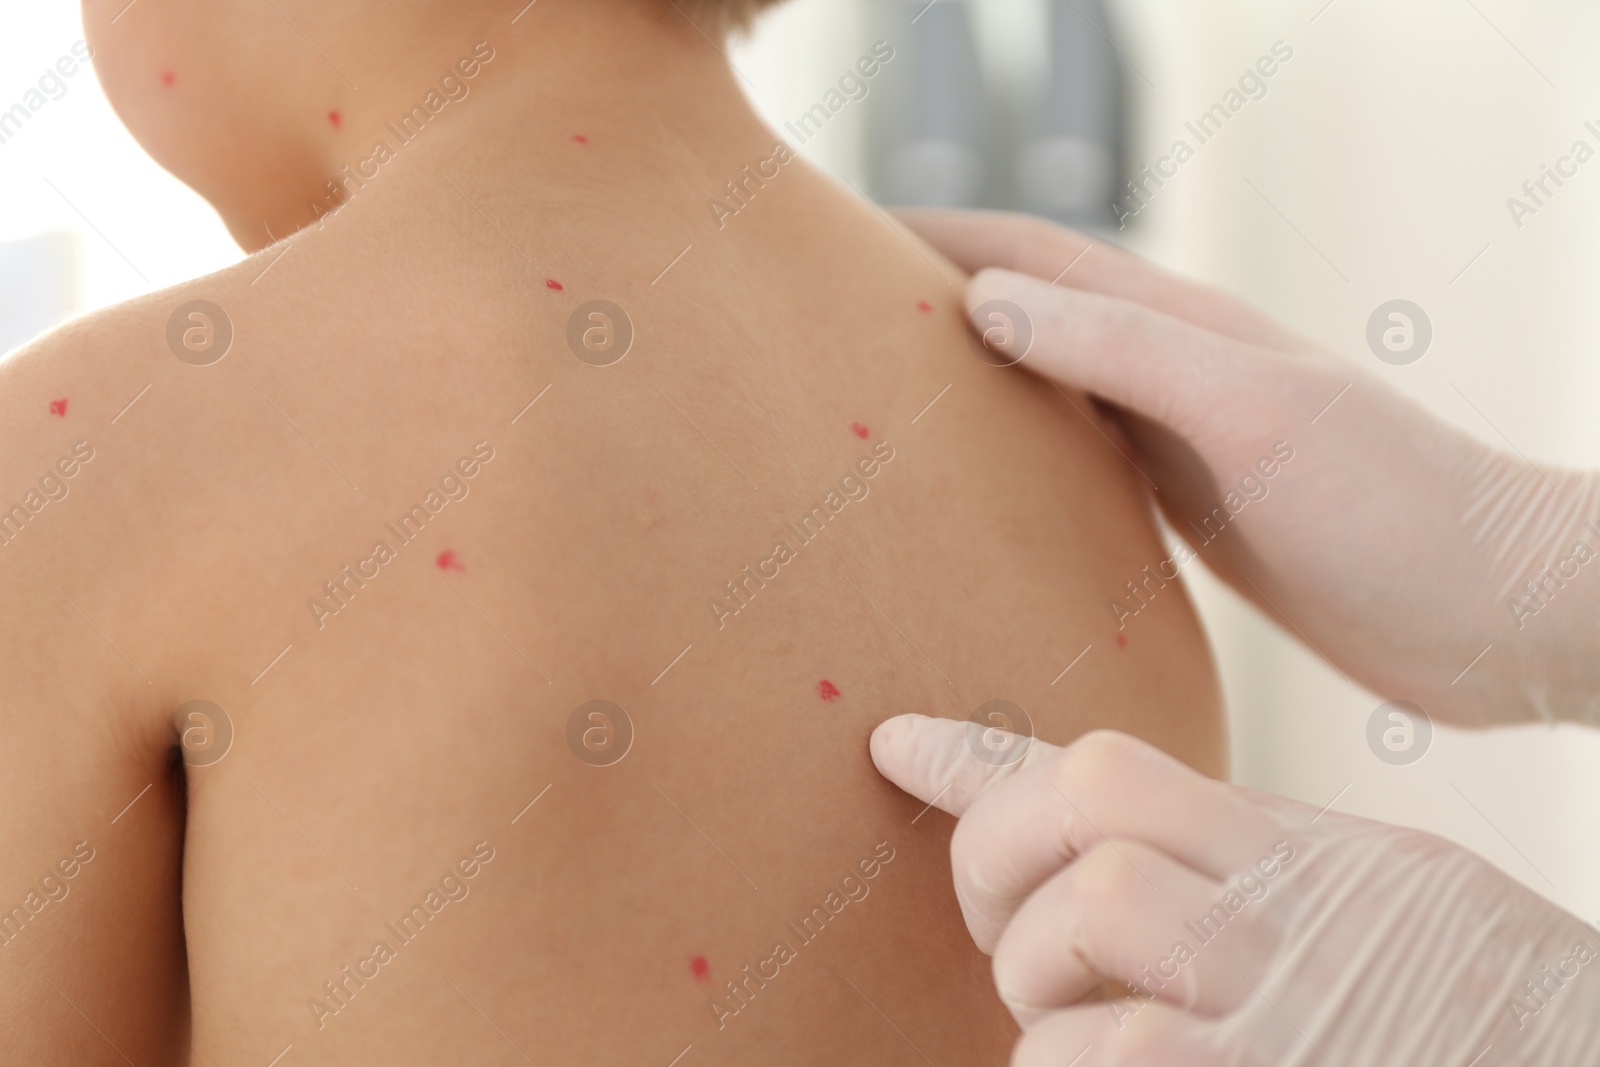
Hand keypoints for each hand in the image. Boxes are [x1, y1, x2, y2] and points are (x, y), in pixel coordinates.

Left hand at [871, 714, 1599, 1065]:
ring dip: (1034, 981)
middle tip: (1002, 927)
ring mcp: (1285, 998)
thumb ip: (1244, 865)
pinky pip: (1109, 1053)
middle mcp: (1294, 904)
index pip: (1116, 768)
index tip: (894, 746)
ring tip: (1064, 1025)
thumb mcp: (1375, 905)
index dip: (986, 760)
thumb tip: (1101, 845)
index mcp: (1311, 852)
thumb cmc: (1485, 1018)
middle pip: (1086, 805)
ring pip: (1088, 911)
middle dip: (998, 857)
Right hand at [898, 209, 1598, 725]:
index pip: (1028, 254)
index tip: (831, 240)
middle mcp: (1169, 373)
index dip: (928, 235)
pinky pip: (1074, 470)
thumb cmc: (1397, 507)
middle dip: (923, 306)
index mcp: (1179, 327)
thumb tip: (983, 300)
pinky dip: (1008, 466)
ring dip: (960, 386)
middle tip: (826, 333)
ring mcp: (1178, 442)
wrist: (1493, 612)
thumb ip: (1125, 348)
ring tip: (873, 410)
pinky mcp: (1190, 511)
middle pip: (1021, 316)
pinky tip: (970, 504)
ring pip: (1041, 393)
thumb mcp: (1254, 413)